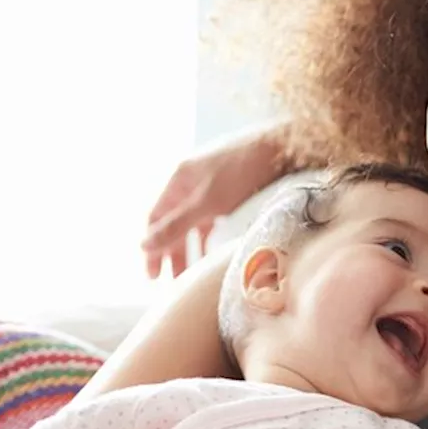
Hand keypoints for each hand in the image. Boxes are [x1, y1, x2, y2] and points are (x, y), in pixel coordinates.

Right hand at [142, 122, 289, 278]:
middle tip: (172, 281)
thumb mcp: (207, 203)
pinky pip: (214, 219)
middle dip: (172, 252)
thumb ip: (176, 226)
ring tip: (193, 274)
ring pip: (195, 222)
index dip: (153, 247)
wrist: (284, 147)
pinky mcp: (233, 190)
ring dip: (192, 247)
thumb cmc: (243, 170)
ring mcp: (213, 185)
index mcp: (179, 179)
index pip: (156, 219)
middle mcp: (192, 181)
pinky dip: (211, 237)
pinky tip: (214, 253)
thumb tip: (143, 246)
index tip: (154, 276)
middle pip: (174, 222)